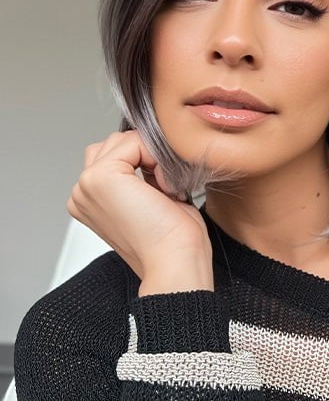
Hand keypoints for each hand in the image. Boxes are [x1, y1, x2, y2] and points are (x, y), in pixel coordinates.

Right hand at [67, 130, 213, 293]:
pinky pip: (134, 141)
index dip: (145, 163)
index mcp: (90, 200)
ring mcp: (87, 184)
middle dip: (145, 156)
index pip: (113, 154)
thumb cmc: (172, 239)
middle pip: (115, 143)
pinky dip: (156, 156)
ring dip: (151, 156)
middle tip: (164, 189)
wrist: (175, 261)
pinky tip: (162, 187)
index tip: (160, 194)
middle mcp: (82, 192)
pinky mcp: (100, 177)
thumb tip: (150, 145)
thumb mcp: (151, 197)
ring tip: (162, 189)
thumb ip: (139, 172)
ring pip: (124, 139)